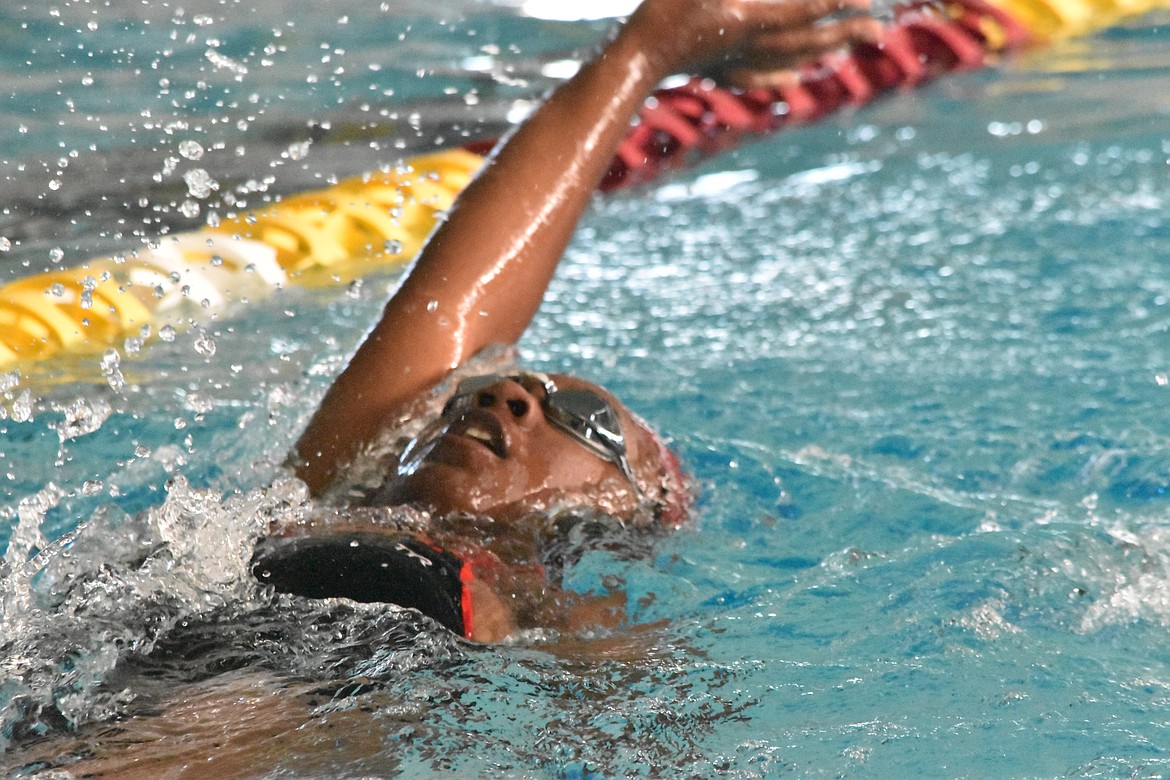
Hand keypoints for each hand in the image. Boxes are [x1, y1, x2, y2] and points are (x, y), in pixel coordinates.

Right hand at [625, 0, 882, 86]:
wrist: (634, 57)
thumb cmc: (663, 8)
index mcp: (748, 16)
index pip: (803, 7)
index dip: (834, 0)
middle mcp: (750, 42)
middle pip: (808, 38)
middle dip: (845, 31)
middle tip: (879, 28)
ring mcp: (736, 61)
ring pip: (790, 57)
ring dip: (823, 50)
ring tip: (849, 46)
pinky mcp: (719, 71)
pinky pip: (758, 75)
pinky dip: (780, 74)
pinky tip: (795, 78)